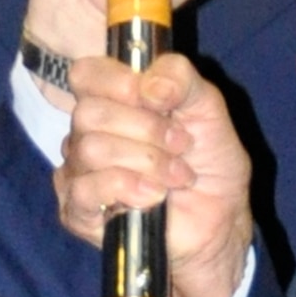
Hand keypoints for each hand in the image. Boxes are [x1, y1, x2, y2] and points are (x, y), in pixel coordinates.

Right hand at [55, 53, 253, 296]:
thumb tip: (149, 86)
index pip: (86, 74)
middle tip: (180, 145)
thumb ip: (181, 79)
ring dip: (146, 162)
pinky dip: (126, 189)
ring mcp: (77, 172)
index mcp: (112, 100)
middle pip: (89, 112)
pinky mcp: (76, 211)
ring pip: (90, 149)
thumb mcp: (209, 108)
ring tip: (177, 176)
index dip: (118, 82)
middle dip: (146, 129)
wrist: (219, 222)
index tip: (158, 101)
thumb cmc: (209, 163)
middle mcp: (87, 132)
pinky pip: (85, 190)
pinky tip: (153, 197)